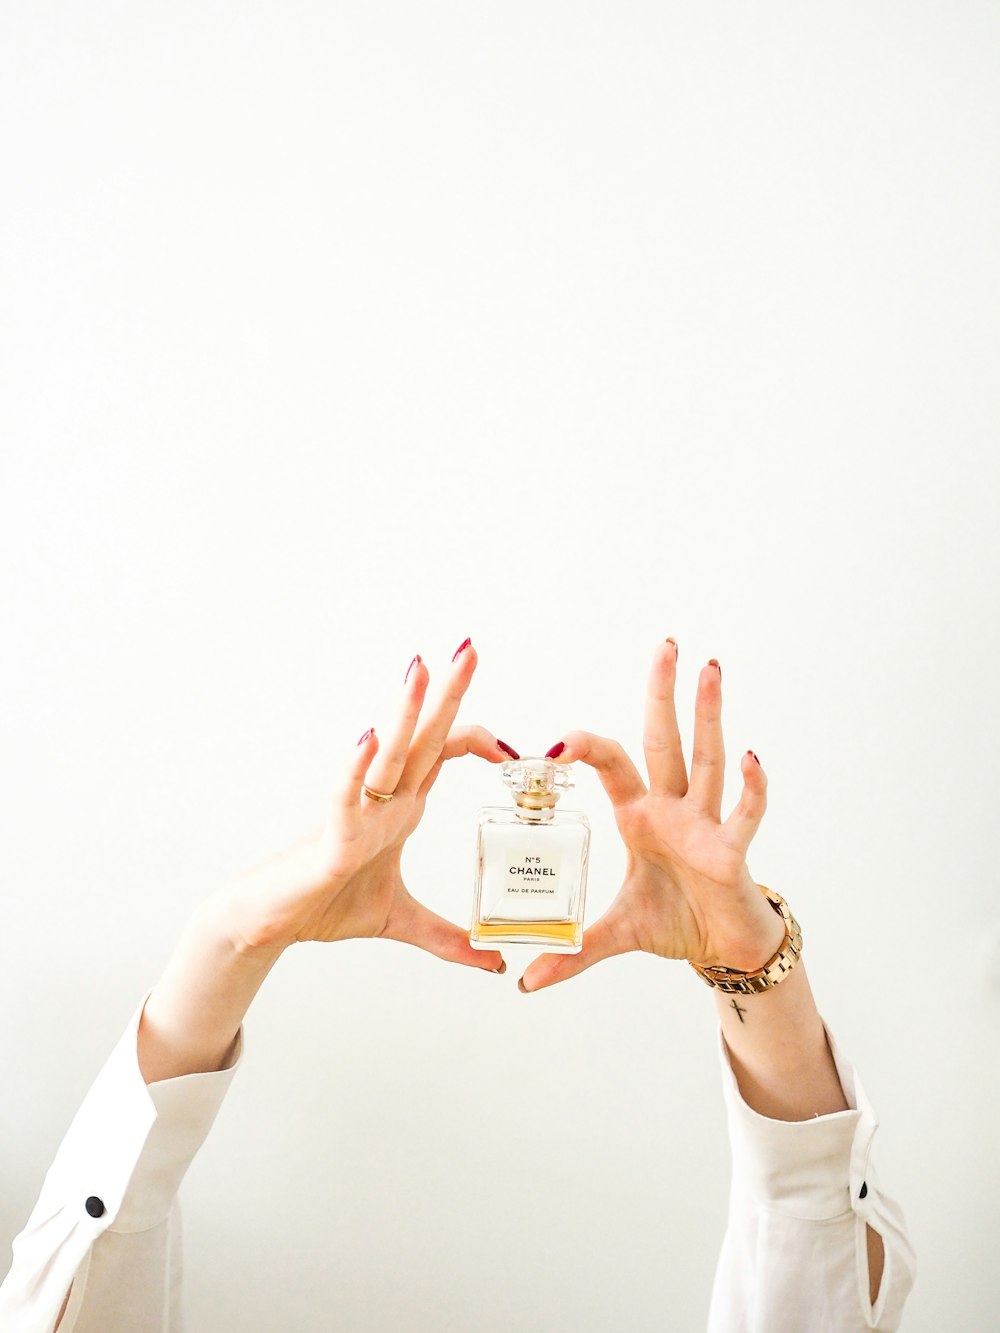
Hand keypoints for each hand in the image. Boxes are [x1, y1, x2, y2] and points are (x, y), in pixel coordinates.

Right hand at [218, 639, 511, 974]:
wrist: (270, 925)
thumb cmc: (324, 905)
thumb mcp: (403, 922)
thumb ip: (449, 940)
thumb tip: (494, 964)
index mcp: (401, 806)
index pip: (445, 753)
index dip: (482, 743)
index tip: (519, 752)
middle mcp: (382, 797)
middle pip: (422, 734)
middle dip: (447, 691)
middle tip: (470, 647)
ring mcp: (356, 811)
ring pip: (386, 753)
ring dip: (404, 711)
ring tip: (422, 668)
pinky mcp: (331, 836)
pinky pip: (344, 795)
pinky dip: (355, 766)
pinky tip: (370, 737)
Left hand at [520, 639, 785, 992]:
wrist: (723, 949)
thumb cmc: (676, 922)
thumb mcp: (614, 934)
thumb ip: (573, 953)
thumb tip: (525, 983)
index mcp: (640, 815)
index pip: (612, 763)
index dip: (582, 747)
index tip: (549, 744)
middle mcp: (674, 808)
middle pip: (667, 741)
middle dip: (664, 694)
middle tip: (667, 647)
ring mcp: (707, 824)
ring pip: (707, 761)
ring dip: (708, 716)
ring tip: (710, 670)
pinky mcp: (732, 852)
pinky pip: (744, 815)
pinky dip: (751, 789)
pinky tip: (753, 758)